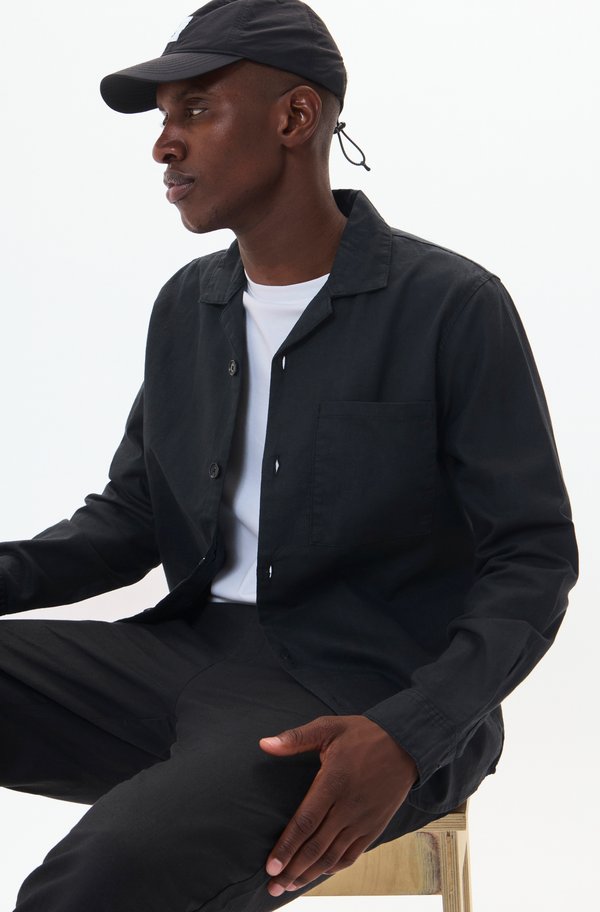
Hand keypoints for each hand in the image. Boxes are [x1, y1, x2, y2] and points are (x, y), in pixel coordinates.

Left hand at [258, 714, 418, 897]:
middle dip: (292, 869)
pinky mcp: (375, 827)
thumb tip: (264, 744)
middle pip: (316, 846)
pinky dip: (333, 867)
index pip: (305, 822)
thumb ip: (296, 738)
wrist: (405, 743)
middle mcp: (348, 807)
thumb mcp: (329, 727)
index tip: (269, 865)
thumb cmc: (363, 734)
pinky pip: (352, 855)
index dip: (286, 847)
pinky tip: (318, 873)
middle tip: (272, 885)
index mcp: (333, 782)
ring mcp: (363, 820)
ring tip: (289, 884)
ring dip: (309, 874)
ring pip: (332, 856)